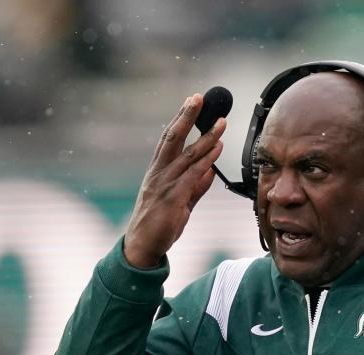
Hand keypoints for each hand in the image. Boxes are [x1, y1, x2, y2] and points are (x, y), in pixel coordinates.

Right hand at [123, 94, 226, 266]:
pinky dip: (206, 161)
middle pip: (172, 138)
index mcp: (157, 171)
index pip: (168, 139)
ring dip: (206, 137)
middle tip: (199, 97)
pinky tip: (218, 148)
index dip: (180, 118)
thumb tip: (210, 170)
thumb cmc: (158, 224)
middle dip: (186, 116)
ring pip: (186, 155)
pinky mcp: (172, 200)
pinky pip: (192, 176)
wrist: (142, 247)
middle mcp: (158, 174)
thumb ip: (195, 186)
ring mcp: (164, 185)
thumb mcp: (179, 202)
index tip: (192, 101)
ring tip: (221, 123)